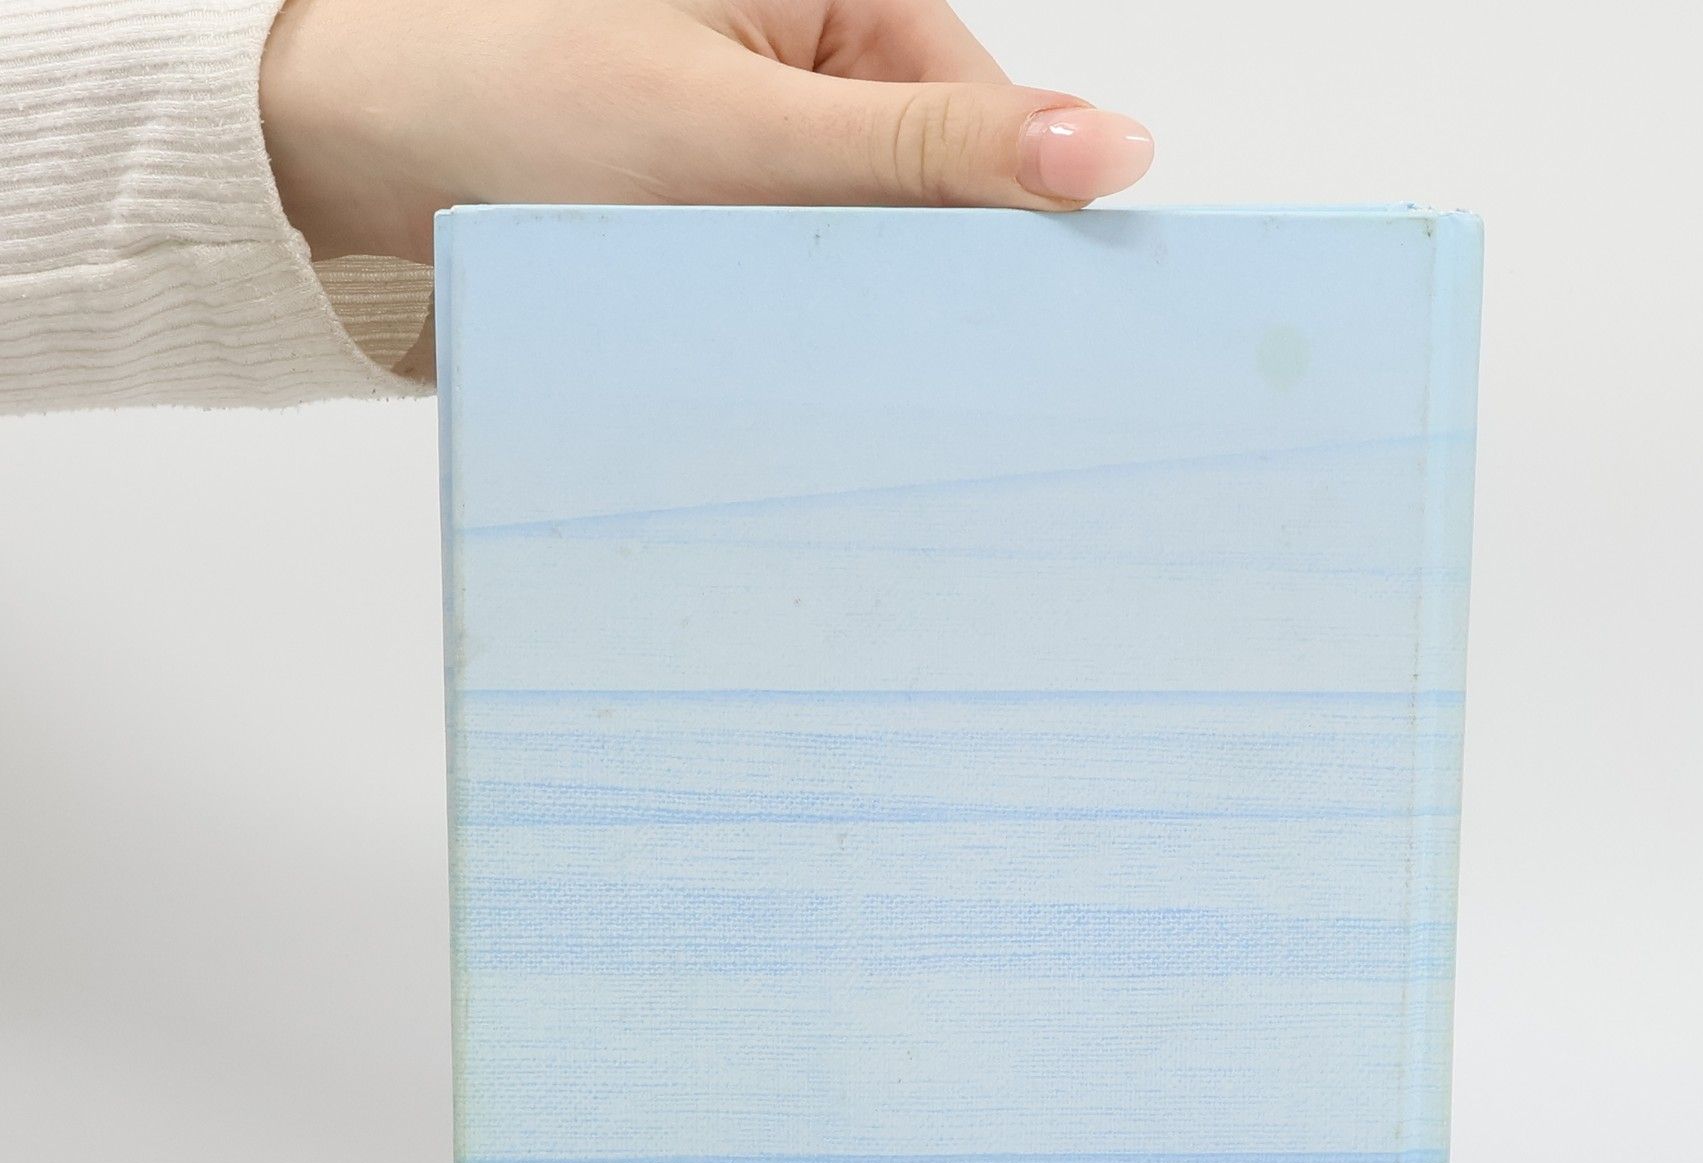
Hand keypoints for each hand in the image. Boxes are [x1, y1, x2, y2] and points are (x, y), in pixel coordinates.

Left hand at [261, 0, 1154, 263]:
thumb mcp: (746, 132)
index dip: (1000, 235)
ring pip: (868, 231)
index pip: (986, 125)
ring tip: (776, 323)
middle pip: (933, 183)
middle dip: (906, 274)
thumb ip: (927, 152)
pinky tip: (756, 326)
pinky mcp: (729, 172)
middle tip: (861, 346)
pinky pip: (802, 251)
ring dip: (840, 295)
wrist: (356, 141)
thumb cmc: (517, 98)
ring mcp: (774, 109)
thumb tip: (1107, 149)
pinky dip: (788, 299)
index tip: (1001, 342)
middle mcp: (822, 36)